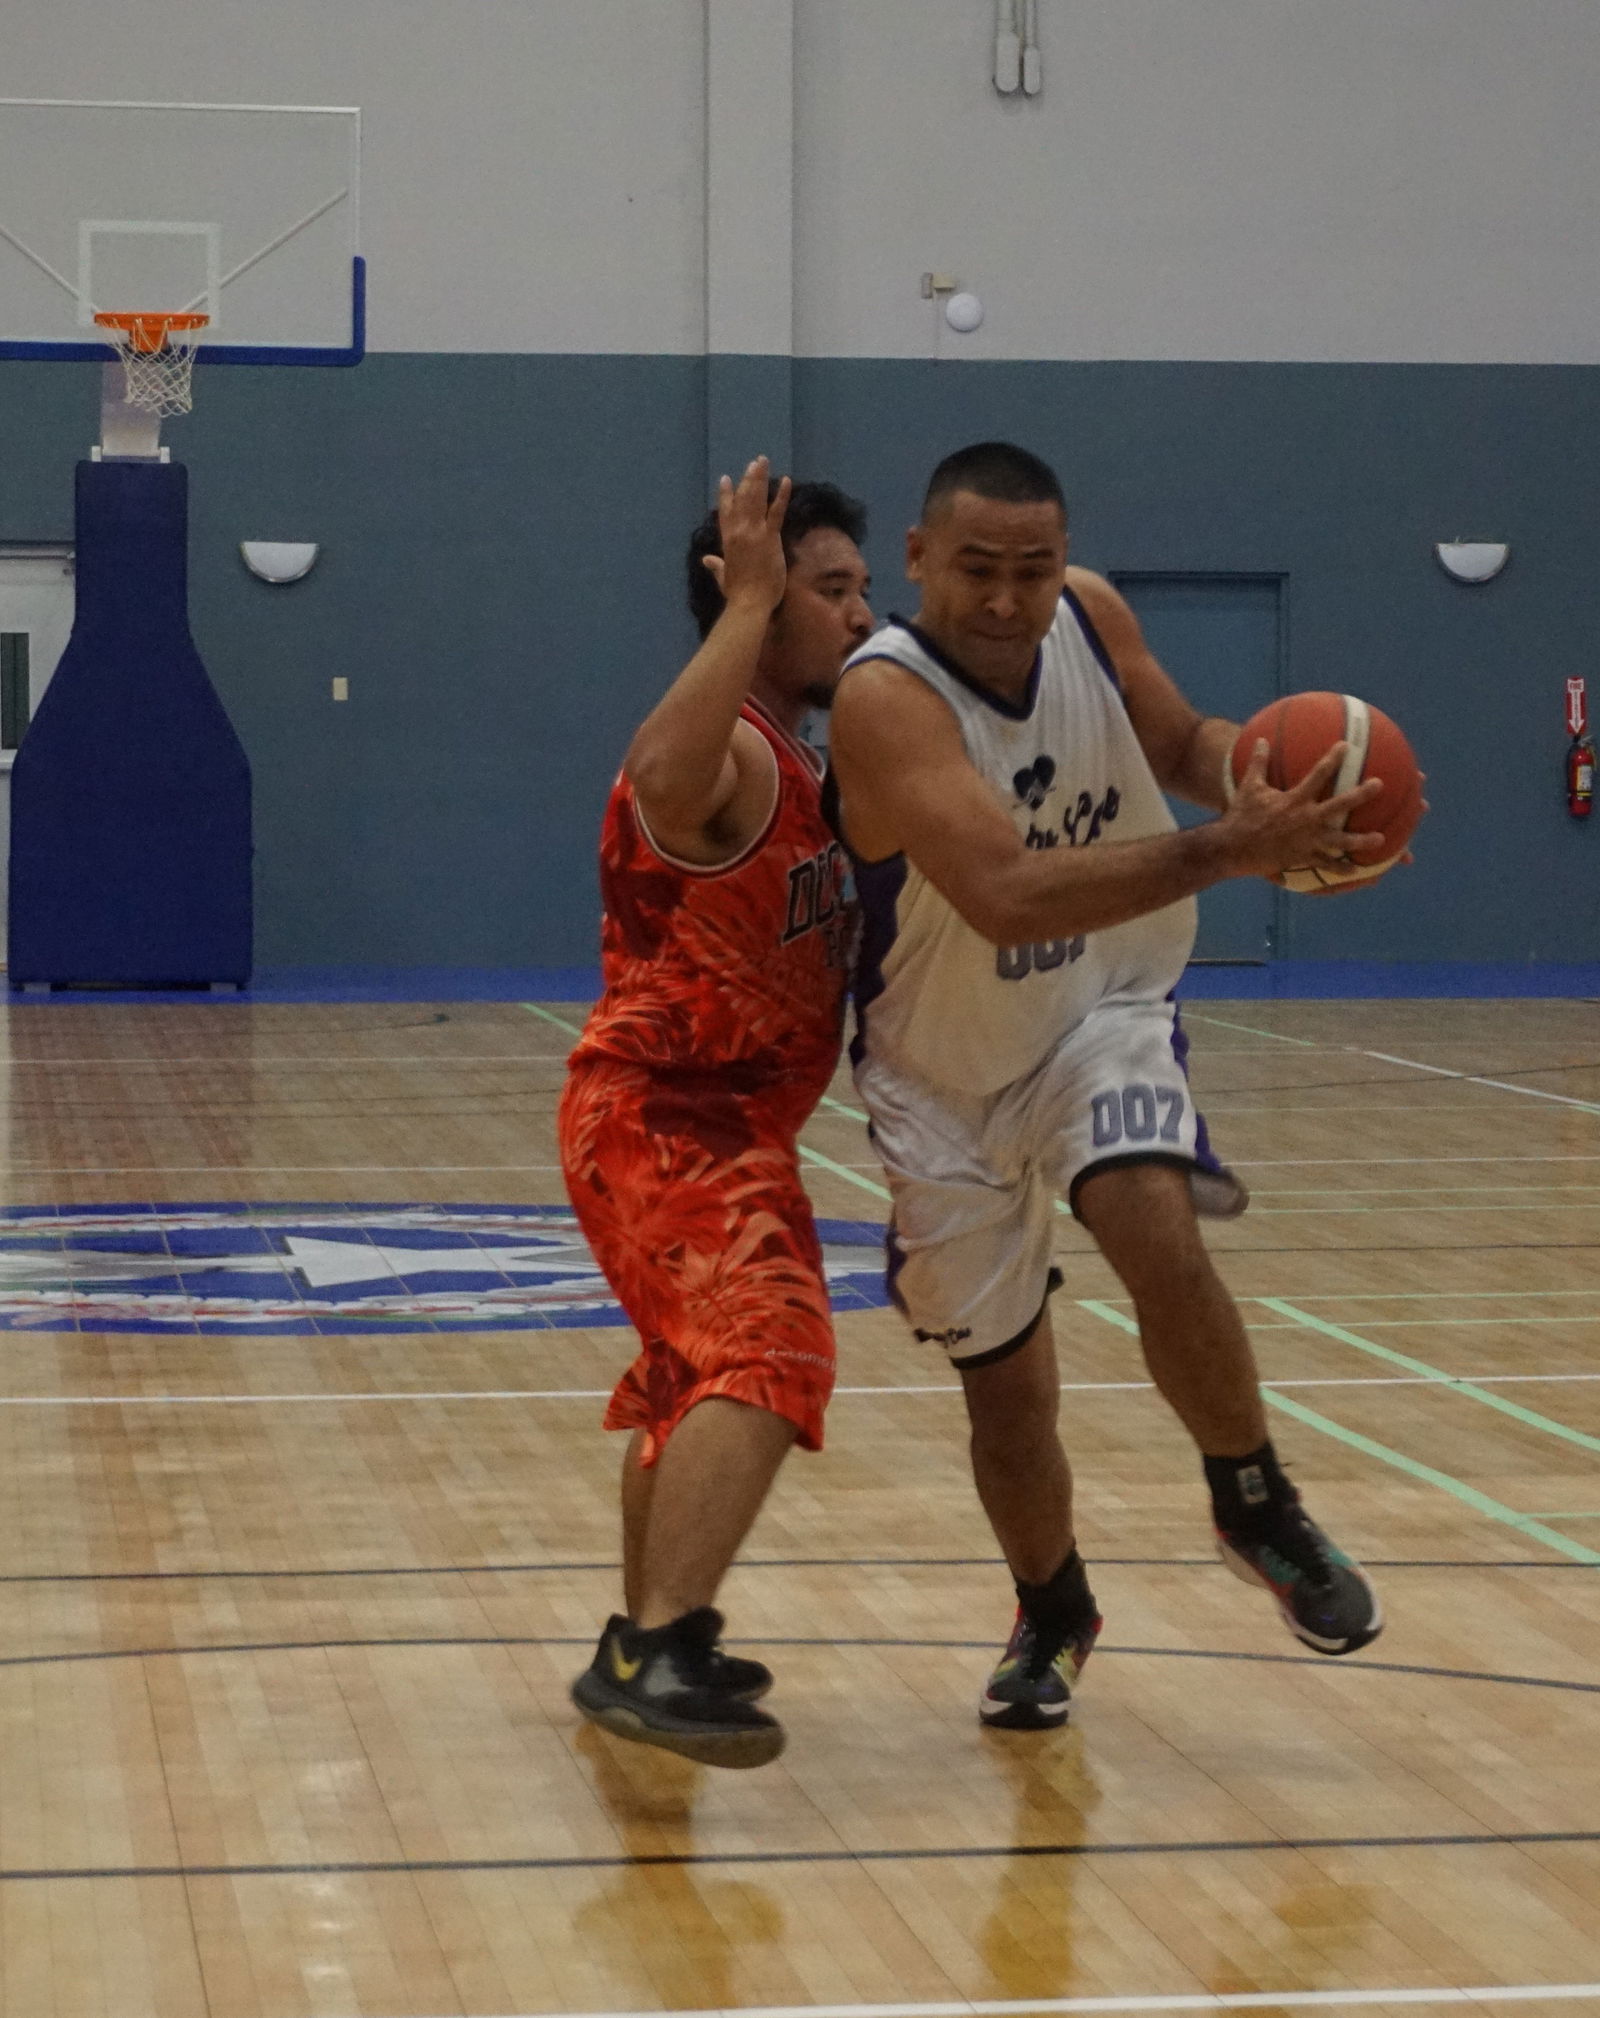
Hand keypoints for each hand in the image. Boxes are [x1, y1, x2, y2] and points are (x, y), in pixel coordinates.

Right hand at [701, 456, 790, 621]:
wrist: (749, 603)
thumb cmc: (737, 594)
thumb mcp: (724, 577)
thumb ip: (716, 565)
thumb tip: (706, 560)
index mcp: (727, 540)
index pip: (726, 512)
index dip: (726, 495)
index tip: (726, 478)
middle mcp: (739, 531)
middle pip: (742, 499)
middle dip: (748, 479)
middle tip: (754, 463)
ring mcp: (754, 532)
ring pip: (756, 500)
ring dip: (759, 479)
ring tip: (762, 462)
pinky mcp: (770, 538)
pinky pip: (776, 512)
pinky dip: (781, 496)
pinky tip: (786, 481)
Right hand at [1217, 739, 1386, 881]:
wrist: (1233, 848)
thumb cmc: (1240, 816)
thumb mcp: (1249, 787)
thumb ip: (1258, 763)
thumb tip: (1260, 740)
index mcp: (1295, 800)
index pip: (1318, 774)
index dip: (1333, 759)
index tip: (1346, 746)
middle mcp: (1306, 819)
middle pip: (1340, 805)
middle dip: (1361, 794)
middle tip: (1379, 785)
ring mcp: (1306, 841)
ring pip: (1340, 841)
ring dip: (1362, 840)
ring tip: (1382, 839)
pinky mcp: (1302, 858)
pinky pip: (1325, 865)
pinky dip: (1341, 868)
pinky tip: (1356, 870)